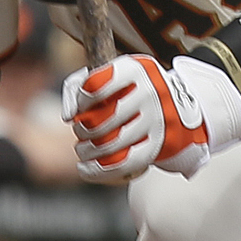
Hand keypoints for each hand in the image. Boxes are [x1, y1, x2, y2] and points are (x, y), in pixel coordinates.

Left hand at [65, 55, 240, 183]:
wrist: (171, 104)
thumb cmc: (126, 91)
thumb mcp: (105, 76)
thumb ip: (76, 87)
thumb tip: (68, 116)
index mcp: (134, 70)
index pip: (97, 85)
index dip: (81, 99)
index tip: (82, 107)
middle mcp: (148, 93)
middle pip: (103, 118)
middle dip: (83, 129)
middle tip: (81, 131)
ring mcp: (155, 120)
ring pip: (112, 144)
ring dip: (87, 151)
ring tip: (83, 149)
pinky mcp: (157, 145)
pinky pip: (125, 164)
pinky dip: (99, 171)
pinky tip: (85, 169)